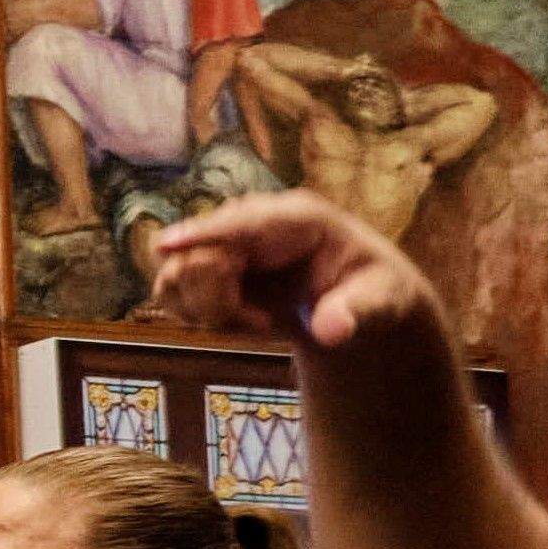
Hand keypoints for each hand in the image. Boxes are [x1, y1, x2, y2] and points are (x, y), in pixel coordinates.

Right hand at [151, 190, 445, 352]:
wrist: (356, 299)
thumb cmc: (373, 291)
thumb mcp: (382, 302)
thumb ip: (357, 313)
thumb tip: (331, 331)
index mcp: (299, 218)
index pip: (242, 223)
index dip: (202, 232)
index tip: (166, 245)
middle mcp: (254, 222)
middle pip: (200, 255)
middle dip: (220, 302)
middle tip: (265, 327)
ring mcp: (228, 242)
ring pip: (179, 275)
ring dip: (209, 311)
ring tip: (258, 324)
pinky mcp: (210, 265)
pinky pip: (176, 292)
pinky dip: (202, 316)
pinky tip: (242, 321)